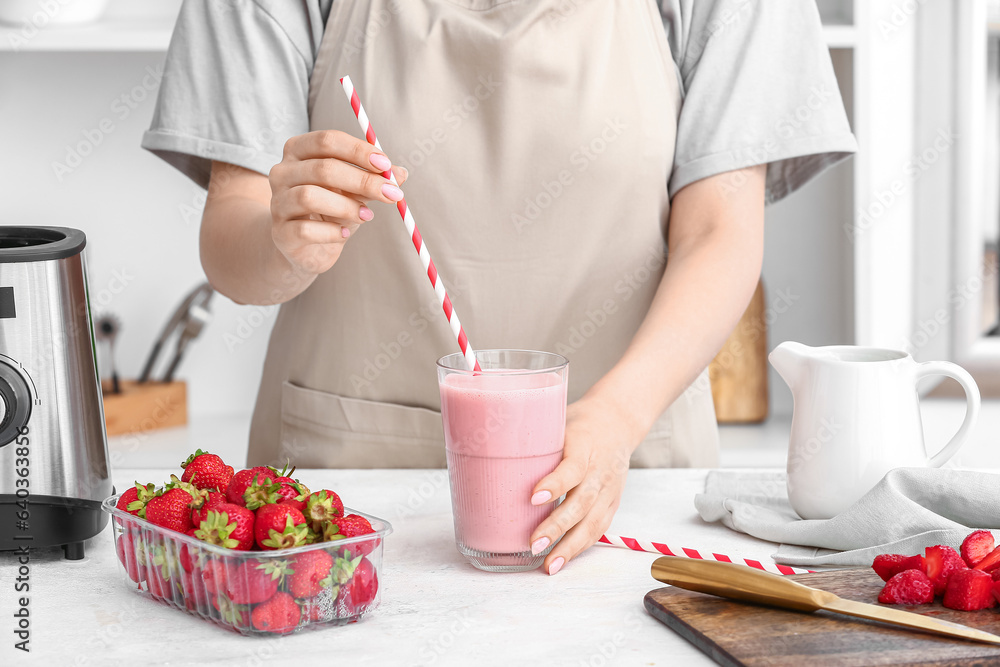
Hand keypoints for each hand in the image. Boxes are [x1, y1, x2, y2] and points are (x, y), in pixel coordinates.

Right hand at [268, 130, 407, 276]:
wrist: (304, 246)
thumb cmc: (330, 209)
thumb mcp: (354, 190)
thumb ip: (374, 179)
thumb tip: (401, 174)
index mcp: (298, 150)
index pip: (327, 141)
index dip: (359, 151)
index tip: (386, 166)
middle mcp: (282, 172)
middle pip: (323, 168)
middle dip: (362, 180)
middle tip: (391, 193)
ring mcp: (277, 202)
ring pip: (310, 197)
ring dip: (347, 206)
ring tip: (368, 215)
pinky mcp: (280, 233)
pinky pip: (305, 230)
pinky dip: (331, 232)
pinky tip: (346, 233)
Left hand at [528, 396, 639, 574]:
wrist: (617, 423)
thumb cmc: (579, 423)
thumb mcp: (558, 422)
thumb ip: (534, 441)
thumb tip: (487, 451)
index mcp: (585, 446)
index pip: (572, 468)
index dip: (555, 484)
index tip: (533, 498)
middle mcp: (601, 471)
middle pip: (581, 502)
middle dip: (557, 526)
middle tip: (533, 543)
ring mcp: (609, 491)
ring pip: (592, 523)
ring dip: (569, 547)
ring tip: (548, 565)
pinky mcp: (612, 504)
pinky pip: (597, 530)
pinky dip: (579, 548)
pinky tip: (560, 560)